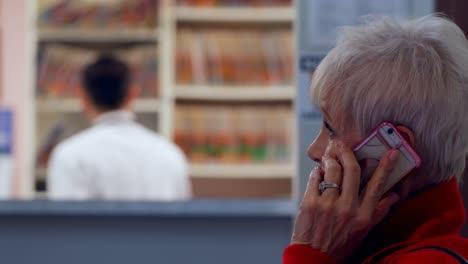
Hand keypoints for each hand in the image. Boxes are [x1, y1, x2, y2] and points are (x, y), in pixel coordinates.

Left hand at [291, 142, 399, 261]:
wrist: (312, 257)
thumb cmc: (339, 244)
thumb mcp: (363, 232)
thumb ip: (378, 212)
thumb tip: (394, 196)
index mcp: (363, 216)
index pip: (378, 186)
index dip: (386, 167)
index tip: (391, 152)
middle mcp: (347, 208)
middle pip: (352, 171)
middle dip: (349, 153)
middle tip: (344, 145)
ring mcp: (327, 205)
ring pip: (332, 171)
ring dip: (331, 160)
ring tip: (329, 158)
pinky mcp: (310, 203)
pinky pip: (315, 178)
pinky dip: (317, 171)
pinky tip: (319, 172)